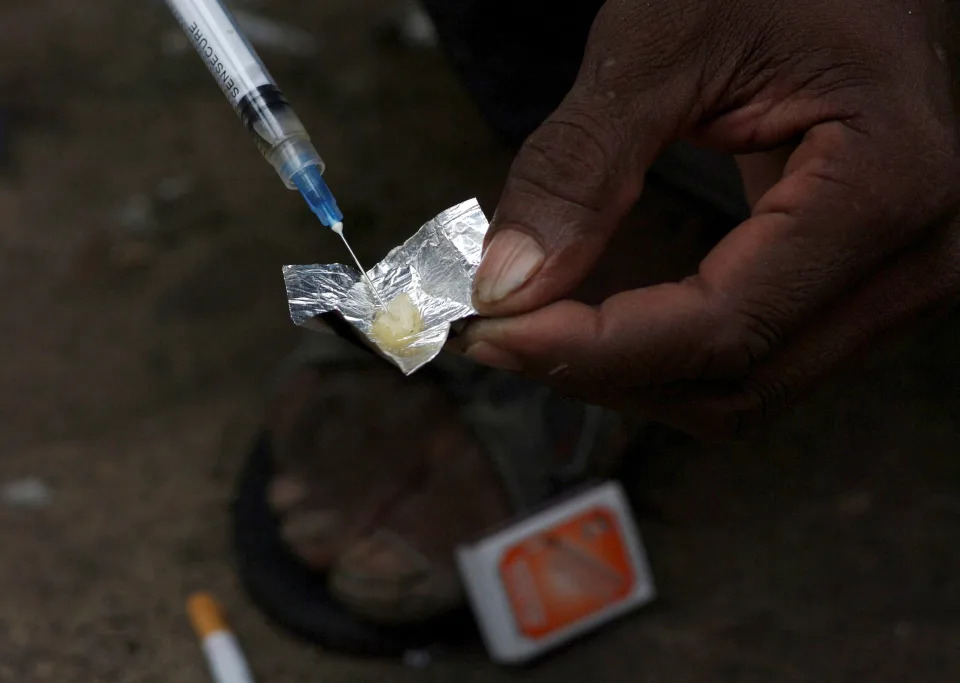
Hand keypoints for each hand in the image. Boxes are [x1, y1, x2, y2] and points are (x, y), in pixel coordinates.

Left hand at [459, 0, 959, 437]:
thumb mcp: (662, 43)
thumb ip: (581, 165)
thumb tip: (506, 284)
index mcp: (885, 187)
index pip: (721, 328)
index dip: (593, 349)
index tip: (491, 331)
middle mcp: (914, 258)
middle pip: (733, 383)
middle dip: (602, 373)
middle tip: (498, 331)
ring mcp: (896, 281)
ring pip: (743, 391)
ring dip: (630, 377)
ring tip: (540, 326)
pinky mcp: (859, 284)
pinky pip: (753, 359)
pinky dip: (665, 357)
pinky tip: (601, 325)